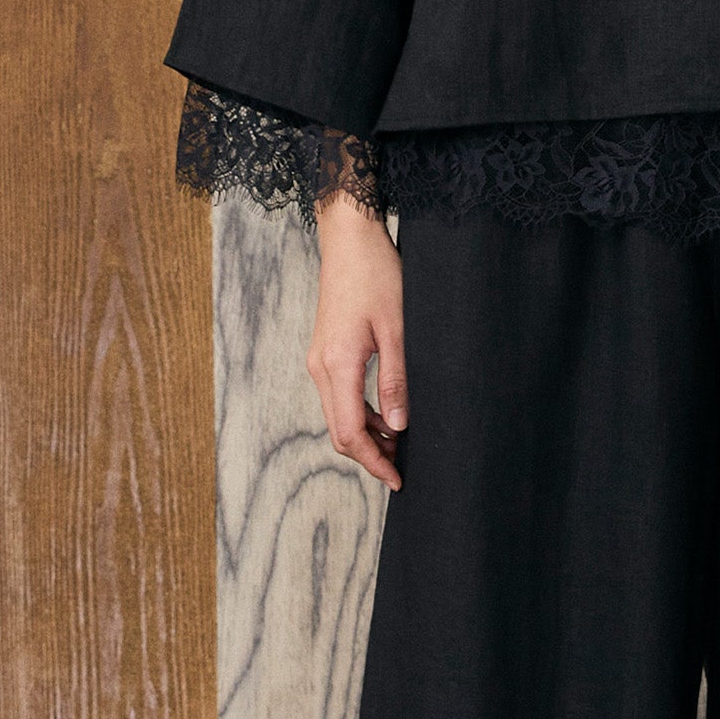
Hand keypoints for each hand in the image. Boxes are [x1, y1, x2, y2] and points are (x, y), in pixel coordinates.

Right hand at [306, 195, 407, 490]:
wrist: (349, 238)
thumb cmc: (377, 275)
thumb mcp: (397, 329)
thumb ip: (396, 380)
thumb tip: (399, 428)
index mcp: (338, 364)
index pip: (351, 433)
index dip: (374, 462)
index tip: (396, 480)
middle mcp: (320, 367)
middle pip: (339, 431)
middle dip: (369, 455)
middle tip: (401, 467)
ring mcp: (319, 360)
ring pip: (337, 416)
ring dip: (366, 435)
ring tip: (401, 440)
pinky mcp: (324, 352)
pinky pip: (338, 396)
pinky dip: (361, 413)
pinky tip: (387, 413)